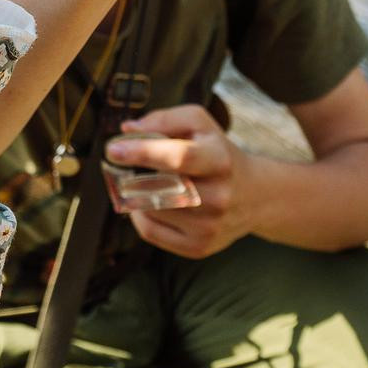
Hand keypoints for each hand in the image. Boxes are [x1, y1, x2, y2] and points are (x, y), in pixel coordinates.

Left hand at [106, 105, 258, 258]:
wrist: (254, 195)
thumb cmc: (217, 153)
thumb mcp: (199, 124)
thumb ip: (163, 120)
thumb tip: (127, 131)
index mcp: (219, 160)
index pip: (179, 157)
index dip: (143, 152)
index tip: (113, 149)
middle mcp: (218, 196)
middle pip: (159, 188)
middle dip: (130, 176)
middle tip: (120, 165)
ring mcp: (209, 226)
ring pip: (149, 209)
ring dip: (135, 194)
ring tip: (144, 182)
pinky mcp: (199, 247)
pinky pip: (149, 232)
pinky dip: (139, 215)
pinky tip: (148, 203)